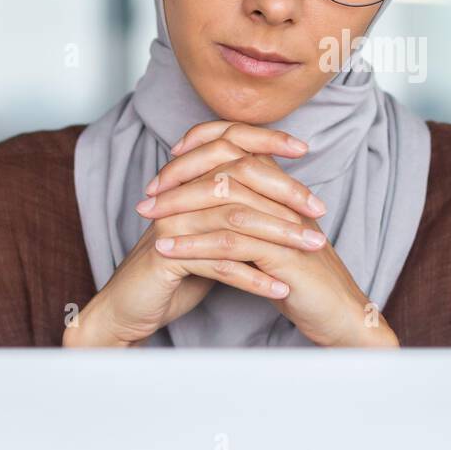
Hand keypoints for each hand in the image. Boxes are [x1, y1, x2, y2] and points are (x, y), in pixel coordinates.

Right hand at [62, 124, 315, 346]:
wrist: (130, 307)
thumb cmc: (177, 270)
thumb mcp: (211, 234)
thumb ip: (236, 209)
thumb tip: (280, 193)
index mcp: (186, 182)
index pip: (229, 145)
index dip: (267, 142)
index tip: (304, 150)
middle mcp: (177, 195)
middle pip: (238, 180)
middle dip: (285, 195)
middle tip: (320, 212)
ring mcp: (170, 223)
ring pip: (234, 221)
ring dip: (279, 237)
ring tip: (312, 249)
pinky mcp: (166, 256)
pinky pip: (218, 263)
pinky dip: (254, 278)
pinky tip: (281, 289)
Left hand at [138, 121, 400, 347]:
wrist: (340, 316)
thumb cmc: (306, 283)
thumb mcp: (273, 243)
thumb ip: (251, 219)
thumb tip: (212, 204)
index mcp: (283, 192)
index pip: (239, 151)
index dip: (199, 153)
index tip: (165, 171)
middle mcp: (285, 200)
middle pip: (227, 170)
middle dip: (181, 180)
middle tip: (147, 196)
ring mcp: (285, 225)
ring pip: (224, 203)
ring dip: (180, 211)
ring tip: (148, 221)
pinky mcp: (282, 256)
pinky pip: (230, 243)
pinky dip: (193, 245)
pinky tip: (167, 251)